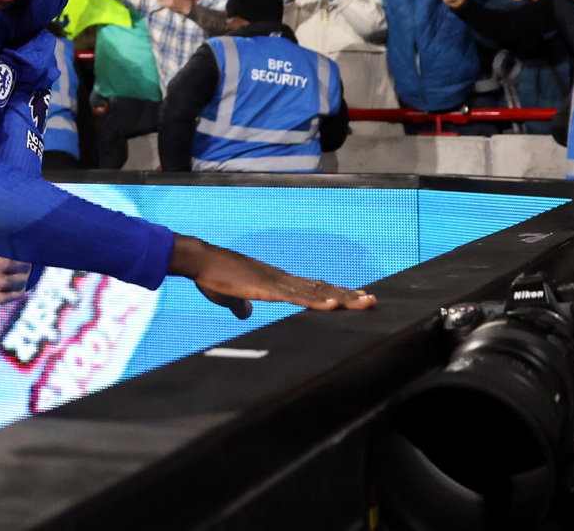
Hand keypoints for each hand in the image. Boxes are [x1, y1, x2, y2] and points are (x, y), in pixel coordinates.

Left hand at [0, 250, 32, 304]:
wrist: (24, 269)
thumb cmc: (7, 251)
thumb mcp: (3, 243)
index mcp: (21, 249)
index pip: (7, 246)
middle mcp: (24, 266)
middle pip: (4, 263)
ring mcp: (21, 282)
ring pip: (1, 282)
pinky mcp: (16, 295)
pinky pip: (1, 298)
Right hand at [168, 236, 375, 318]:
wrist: (201, 260)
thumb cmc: (213, 276)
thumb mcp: (230, 296)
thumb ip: (240, 305)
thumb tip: (245, 314)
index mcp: (276, 282)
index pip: (312, 288)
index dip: (334, 293)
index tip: (354, 297)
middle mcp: (282, 280)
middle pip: (322, 288)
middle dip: (348, 296)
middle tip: (372, 300)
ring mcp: (277, 283)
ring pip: (317, 292)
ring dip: (343, 298)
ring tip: (365, 302)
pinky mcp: (267, 288)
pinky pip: (297, 297)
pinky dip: (317, 301)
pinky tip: (333, 304)